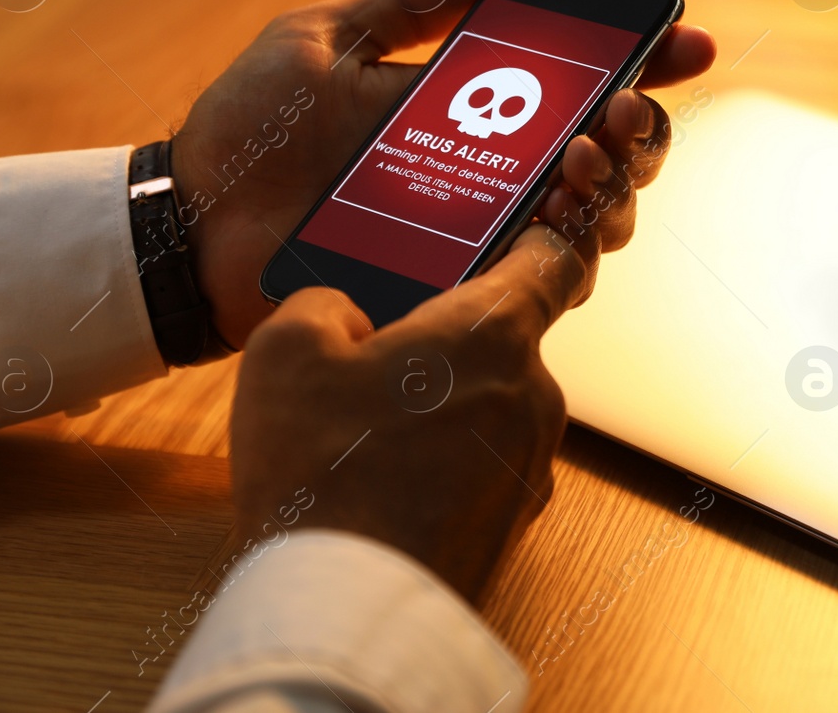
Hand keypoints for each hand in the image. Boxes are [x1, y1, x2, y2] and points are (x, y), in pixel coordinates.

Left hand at [170, 0, 713, 345]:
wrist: (192, 224)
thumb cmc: (249, 130)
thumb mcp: (320, 42)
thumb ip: (403, 4)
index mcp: (463, 108)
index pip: (571, 84)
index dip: (640, 60)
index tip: (683, 38)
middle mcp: (486, 172)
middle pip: (604, 153)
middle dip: (641, 125)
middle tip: (625, 106)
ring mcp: (477, 232)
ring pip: (592, 216)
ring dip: (614, 180)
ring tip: (584, 153)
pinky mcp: (457, 287)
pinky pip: (543, 274)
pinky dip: (574, 238)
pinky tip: (563, 204)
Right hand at [230, 221, 590, 599]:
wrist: (345, 606)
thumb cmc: (324, 470)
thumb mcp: (285, 349)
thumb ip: (324, 304)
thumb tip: (347, 317)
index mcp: (495, 333)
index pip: (552, 260)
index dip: (537, 236)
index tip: (518, 230)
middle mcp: (533, 395)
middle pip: (505, 341)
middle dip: (449, 343)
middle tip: (380, 355)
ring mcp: (530, 466)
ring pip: (491, 408)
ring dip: (444, 408)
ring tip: (365, 433)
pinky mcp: (512, 523)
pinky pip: (482, 468)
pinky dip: (444, 466)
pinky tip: (381, 485)